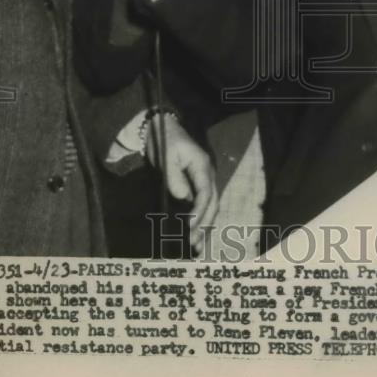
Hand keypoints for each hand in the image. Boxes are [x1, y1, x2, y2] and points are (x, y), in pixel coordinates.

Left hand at [145, 113, 218, 254]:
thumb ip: (174, 177)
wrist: (163, 128)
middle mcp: (208, 174)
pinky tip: (199, 236)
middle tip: (192, 243)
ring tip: (197, 248)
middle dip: (204, 224)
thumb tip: (183, 198)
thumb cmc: (164, 140)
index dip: (199, 211)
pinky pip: (205, 205)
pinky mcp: (198, 185)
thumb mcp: (166, 156)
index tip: (190, 227)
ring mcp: (205, 180)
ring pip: (211, 206)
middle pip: (212, 203)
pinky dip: (203, 220)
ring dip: (206, 226)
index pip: (205, 193)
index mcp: (202, 166)